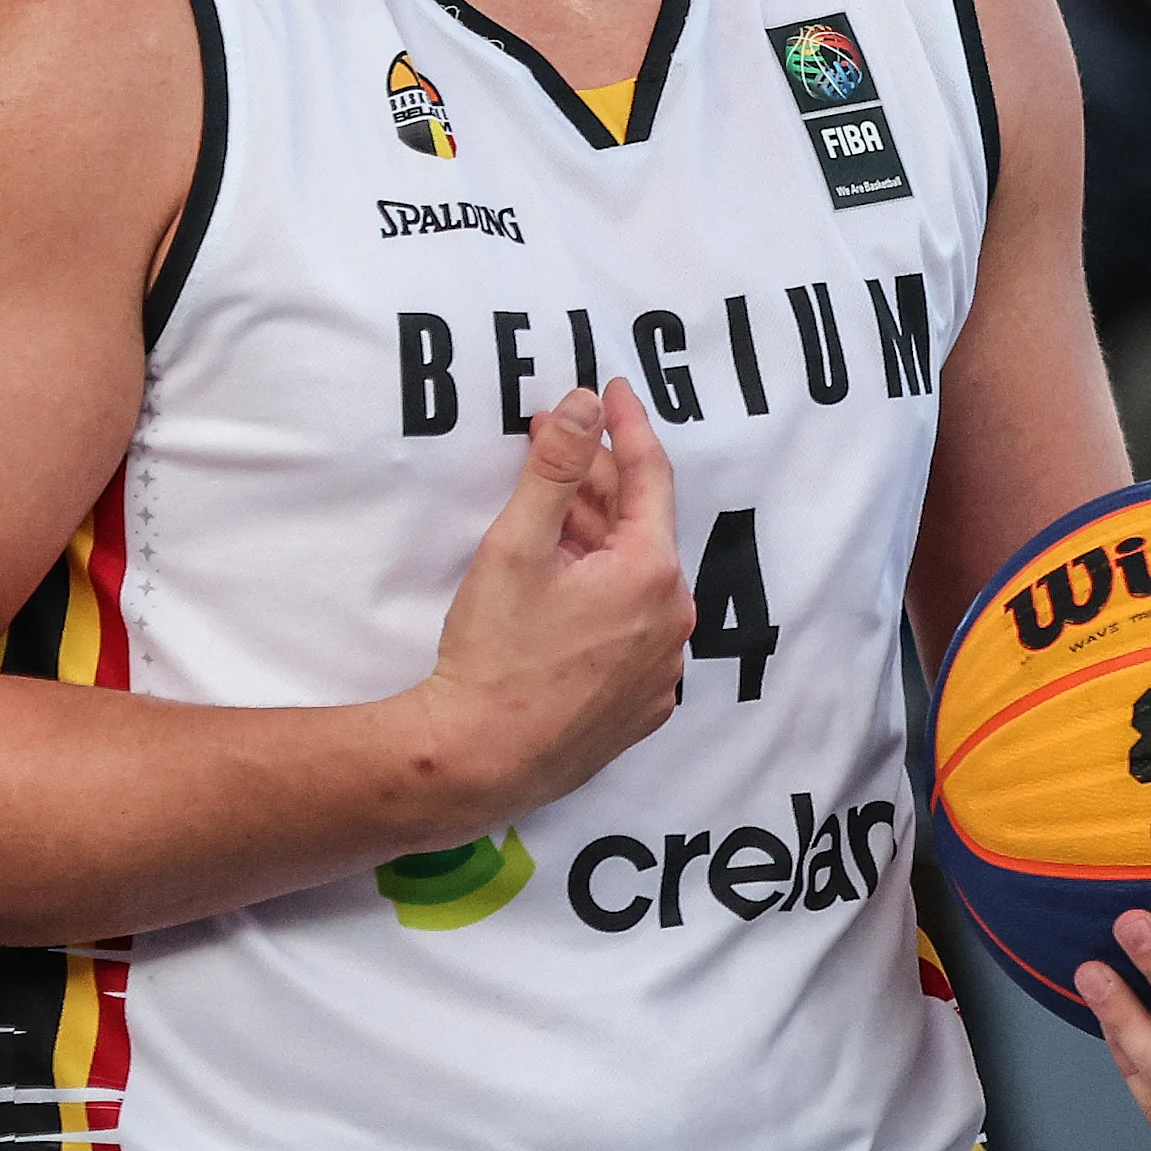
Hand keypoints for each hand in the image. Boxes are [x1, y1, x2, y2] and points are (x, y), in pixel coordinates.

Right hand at [417, 382, 691, 826]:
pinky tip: (560, 592)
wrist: (477, 760)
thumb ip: (555, 468)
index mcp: (652, 575)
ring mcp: (661, 671)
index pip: (650, 477)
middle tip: (553, 447)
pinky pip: (631, 634)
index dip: (627, 427)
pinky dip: (602, 602)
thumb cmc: (494, 655)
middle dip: (596, 484)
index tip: (612, 390)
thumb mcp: (518, 546)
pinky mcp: (640, 707)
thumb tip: (584, 404)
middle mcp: (672, 622)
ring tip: (546, 519)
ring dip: (595, 544)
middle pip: (639, 531)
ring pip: (634, 583)